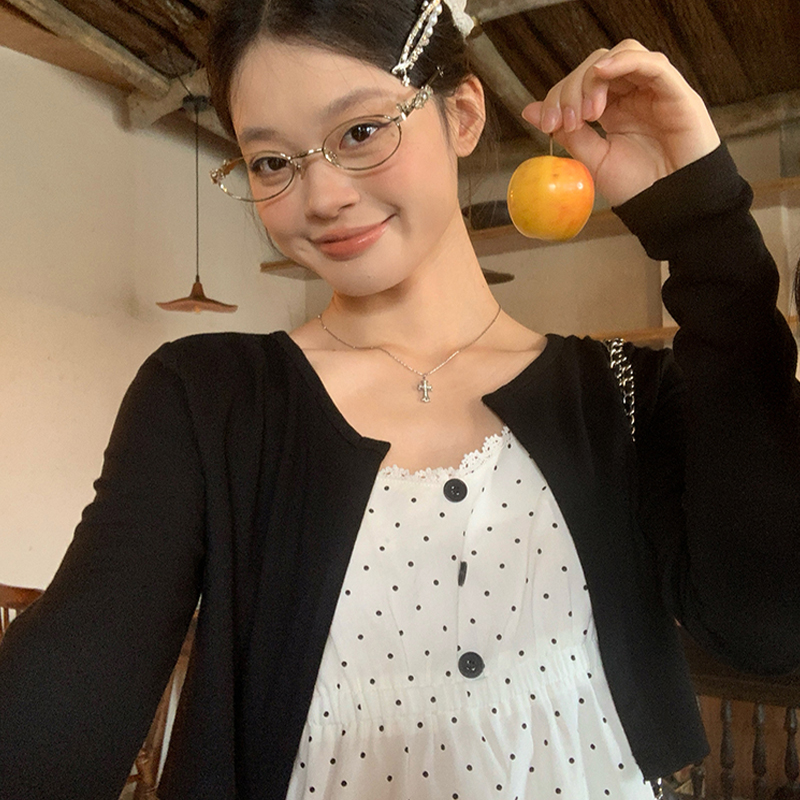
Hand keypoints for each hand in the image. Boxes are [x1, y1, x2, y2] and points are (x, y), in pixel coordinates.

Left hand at [521, 40, 720, 206]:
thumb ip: (567, 133)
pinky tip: (604, 72)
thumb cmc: (637, 186)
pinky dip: (625, 61)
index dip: (559, 96)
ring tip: (588, 113)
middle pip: (597, 65)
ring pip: (622, 56)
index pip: (580, 82)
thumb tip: (530, 111)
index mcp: (612, 108)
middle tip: (567, 121)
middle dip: (572, 89)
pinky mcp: (675, 91)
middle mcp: (632, 94)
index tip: (548, 125)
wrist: (671, 204)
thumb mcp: (593, 160)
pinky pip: (652, 63)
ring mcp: (653, 90)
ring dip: (595, 77)